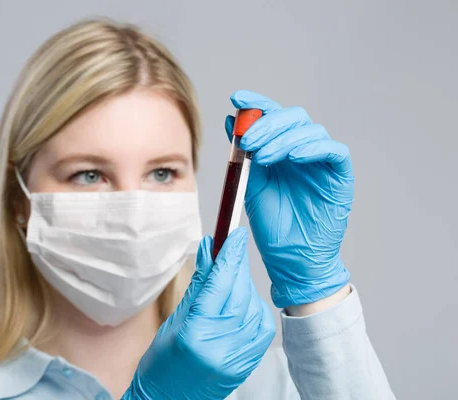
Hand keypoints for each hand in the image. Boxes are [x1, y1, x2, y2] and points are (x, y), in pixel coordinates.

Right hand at [122, 228, 275, 399]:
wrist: (169, 399)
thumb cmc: (163, 362)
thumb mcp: (175, 318)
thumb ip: (199, 284)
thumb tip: (209, 250)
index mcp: (196, 333)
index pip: (220, 284)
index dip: (230, 255)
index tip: (235, 234)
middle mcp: (222, 346)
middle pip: (238, 291)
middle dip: (235, 266)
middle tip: (230, 247)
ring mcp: (239, 357)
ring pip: (252, 305)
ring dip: (242, 286)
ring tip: (226, 283)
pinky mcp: (249, 362)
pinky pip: (261, 323)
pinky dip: (252, 306)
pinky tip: (239, 302)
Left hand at [225, 90, 352, 308]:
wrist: (290, 258)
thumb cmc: (271, 223)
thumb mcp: (250, 183)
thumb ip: (244, 153)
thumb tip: (232, 121)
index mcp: (280, 149)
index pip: (273, 116)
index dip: (257, 103)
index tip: (237, 98)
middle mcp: (302, 150)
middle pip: (292, 118)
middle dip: (267, 124)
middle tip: (248, 141)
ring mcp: (321, 162)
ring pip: (310, 131)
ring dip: (284, 138)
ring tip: (263, 157)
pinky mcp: (339, 176)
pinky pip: (334, 151)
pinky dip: (314, 148)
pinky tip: (295, 156)